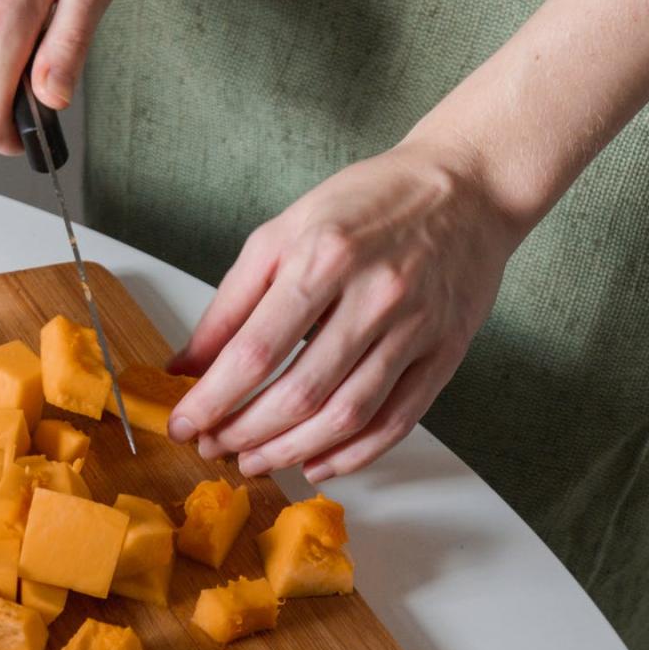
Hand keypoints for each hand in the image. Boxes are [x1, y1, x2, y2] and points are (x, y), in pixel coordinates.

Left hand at [166, 139, 526, 481]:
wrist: (465, 186)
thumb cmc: (366, 205)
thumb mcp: (280, 235)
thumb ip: (229, 305)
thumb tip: (184, 366)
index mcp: (324, 259)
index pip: (255, 352)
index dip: (213, 400)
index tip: (183, 425)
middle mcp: (374, 297)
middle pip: (299, 393)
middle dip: (245, 434)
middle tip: (213, 447)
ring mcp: (417, 328)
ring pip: (346, 416)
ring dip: (290, 452)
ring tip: (254, 461)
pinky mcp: (447, 352)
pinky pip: (398, 421)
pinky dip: (353, 455)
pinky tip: (316, 463)